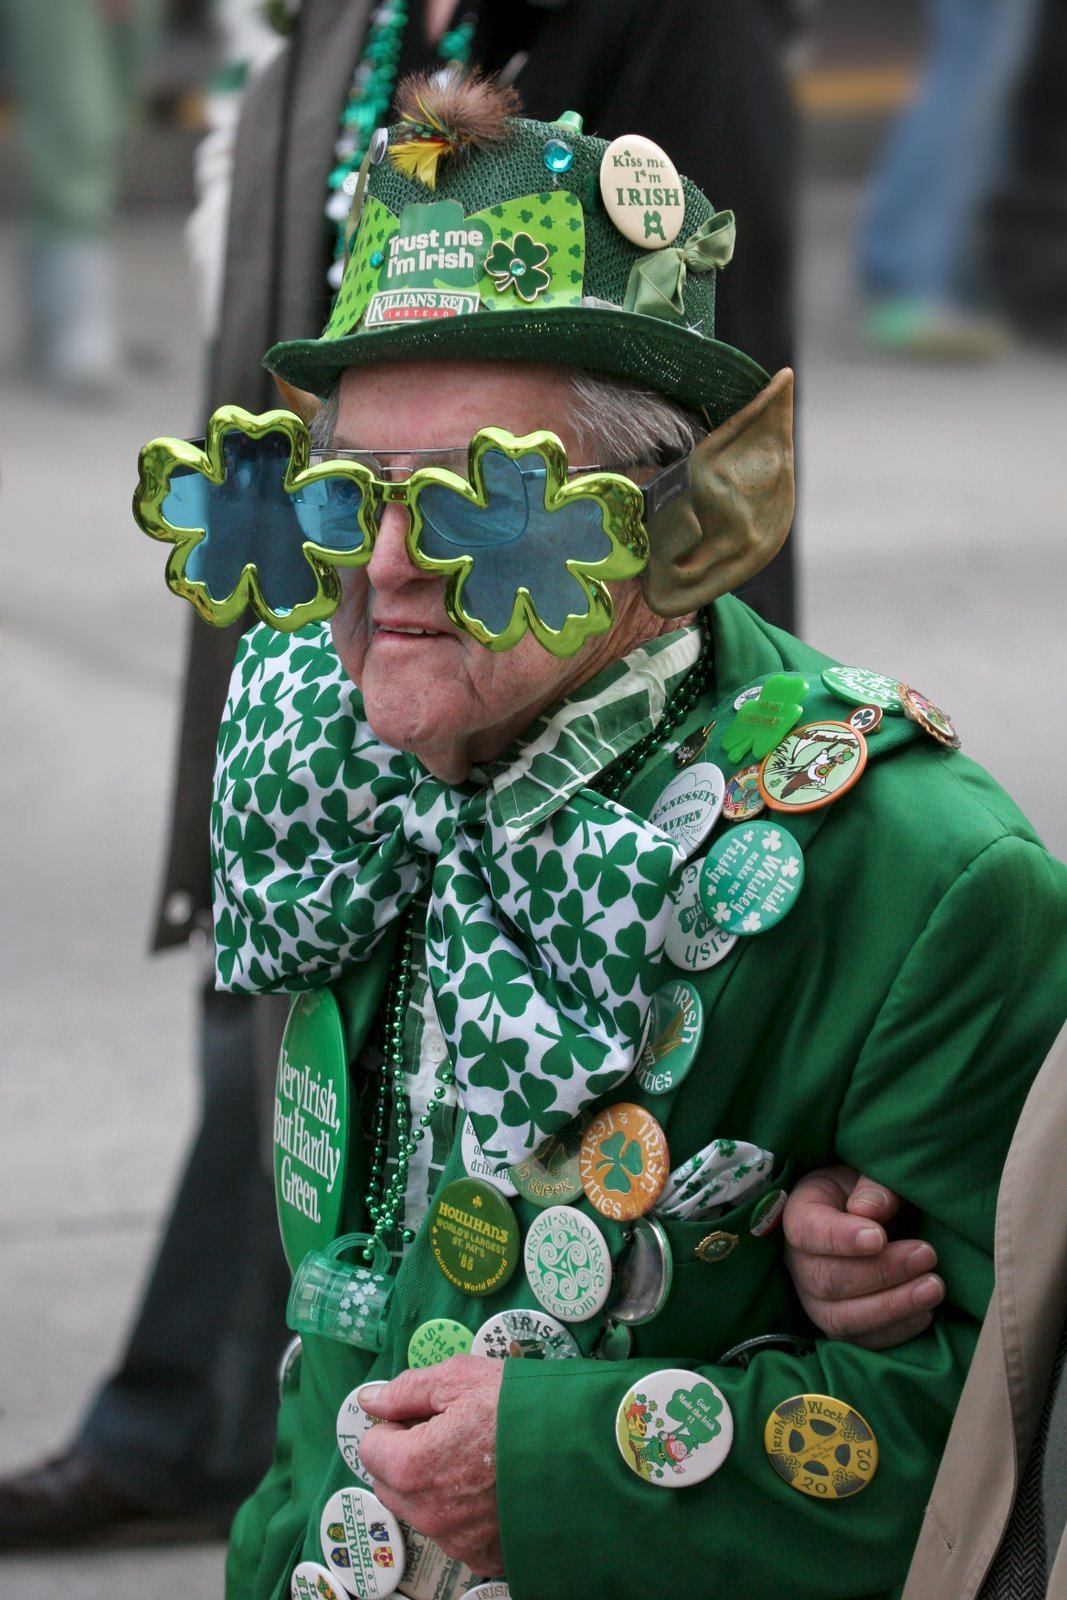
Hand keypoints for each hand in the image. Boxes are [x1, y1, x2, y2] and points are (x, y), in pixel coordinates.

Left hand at [358, 1356, 504, 1574]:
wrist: (586, 1447)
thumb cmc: (523, 1409)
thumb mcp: (461, 1378)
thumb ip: (408, 1389)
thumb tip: (372, 1398)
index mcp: (414, 1466)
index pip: (371, 1448)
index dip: (397, 1424)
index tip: (426, 1415)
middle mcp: (429, 1513)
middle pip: (391, 1483)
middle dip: (409, 1456)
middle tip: (452, 1432)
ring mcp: (457, 1540)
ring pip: (422, 1509)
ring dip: (436, 1484)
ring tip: (479, 1457)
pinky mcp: (485, 1555)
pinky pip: (455, 1532)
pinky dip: (464, 1511)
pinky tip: (493, 1486)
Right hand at [783, 1165, 944, 1349]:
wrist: (875, 1220)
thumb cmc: (867, 1192)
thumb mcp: (867, 1174)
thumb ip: (872, 1186)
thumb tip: (869, 1211)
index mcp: (798, 1215)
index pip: (807, 1232)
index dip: (840, 1239)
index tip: (880, 1236)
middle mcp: (798, 1263)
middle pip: (827, 1279)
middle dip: (881, 1272)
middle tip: (927, 1255)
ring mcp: (815, 1299)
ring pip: (841, 1318)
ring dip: (891, 1307)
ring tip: (933, 1288)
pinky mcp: (839, 1325)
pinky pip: (860, 1341)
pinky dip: (894, 1331)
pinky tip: (925, 1312)